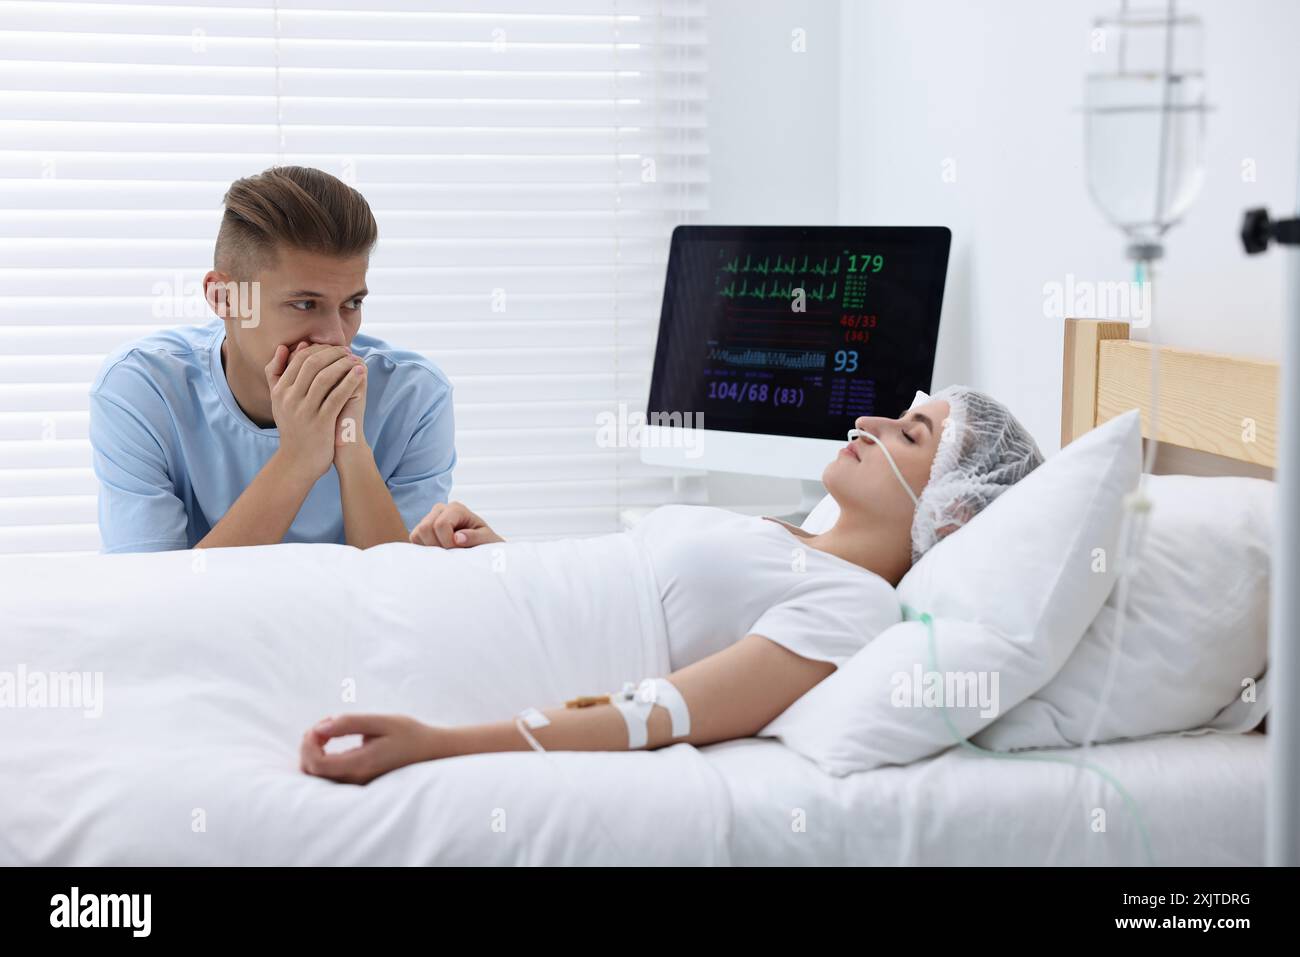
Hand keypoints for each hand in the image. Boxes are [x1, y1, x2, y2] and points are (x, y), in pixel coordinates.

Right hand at [265, 342, 365, 479]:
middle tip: (347, 350)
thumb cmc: (292, 427)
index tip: (334, 347)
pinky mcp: (321, 422)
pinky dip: (350, 381)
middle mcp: (290, 398)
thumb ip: (276, 373)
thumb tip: (284, 347)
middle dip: (332, 353)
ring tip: (355, 359)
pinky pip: (337, 395)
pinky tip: (360, 373)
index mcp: (280, 391)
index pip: (299, 359)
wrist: (297, 461)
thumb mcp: (278, 401)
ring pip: (325, 377)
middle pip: (312, 364)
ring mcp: (305, 410)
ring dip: (343, 364)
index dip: (319, 349)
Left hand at [300, 714, 440, 784]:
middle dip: (308, 746)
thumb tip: (319, 728)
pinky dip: (321, 757)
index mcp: (361, 764)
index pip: (317, 764)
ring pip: (317, 776)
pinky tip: (332, 740)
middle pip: (312, 772)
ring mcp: (356, 784)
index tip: (320, 725)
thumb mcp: (382, 721)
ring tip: (328, 730)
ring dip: (313, 752)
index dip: (308, 743)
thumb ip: (350, 723)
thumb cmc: (409, 734)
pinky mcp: (357, 782)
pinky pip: (327, 776)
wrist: (431, 752)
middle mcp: (355, 780)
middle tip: (323, 724)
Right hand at [409, 501, 502, 547]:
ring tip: (446, 551)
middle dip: (437, 545)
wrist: (480, 548)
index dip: (447, 541)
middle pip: (425, 528)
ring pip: (417, 534)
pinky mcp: (421, 530)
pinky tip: (439, 551)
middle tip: (451, 552)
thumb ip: (474, 537)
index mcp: (456, 509)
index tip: (457, 549)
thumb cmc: (484, 543)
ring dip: (431, 548)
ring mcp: (429, 518)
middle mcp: (440, 509)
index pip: (441, 524)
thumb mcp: (486, 540)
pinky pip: (414, 540)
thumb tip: (457, 538)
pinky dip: (424, 549)